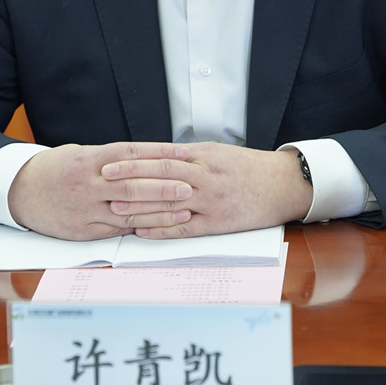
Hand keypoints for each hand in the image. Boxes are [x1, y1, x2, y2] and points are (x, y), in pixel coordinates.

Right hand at [7, 142, 195, 239]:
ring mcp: (85, 208)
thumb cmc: (56, 169)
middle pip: (133, 185)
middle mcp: (89, 183)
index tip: (183, 152)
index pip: (132, 153)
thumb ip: (112, 159)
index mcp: (90, 159)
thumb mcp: (81, 154)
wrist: (20, 190)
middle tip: (190, 186)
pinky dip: (140, 227)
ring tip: (184, 209)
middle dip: (164, 186)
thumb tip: (148, 159)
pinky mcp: (82, 229)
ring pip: (128, 211)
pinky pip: (116, 229)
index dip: (160, 153)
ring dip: (159, 212)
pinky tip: (159, 226)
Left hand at [101, 143, 313, 238]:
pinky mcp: (218, 223)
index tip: (110, 161)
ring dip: (139, 204)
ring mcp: (211, 201)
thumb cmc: (248, 168)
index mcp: (203, 156)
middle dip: (129, 177)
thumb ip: (189, 156)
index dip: (133, 159)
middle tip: (103, 179)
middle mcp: (205, 176)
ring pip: (169, 201)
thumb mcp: (218, 153)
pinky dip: (161, 229)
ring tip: (113, 206)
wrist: (282, 185)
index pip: (161, 156)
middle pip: (160, 175)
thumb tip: (157, 157)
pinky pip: (184, 227)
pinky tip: (141, 231)